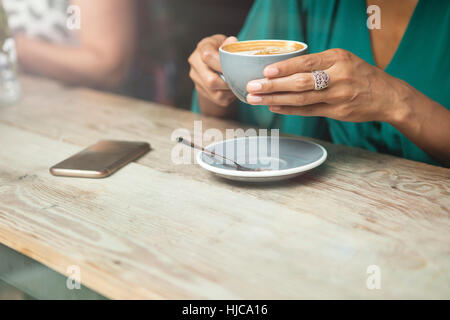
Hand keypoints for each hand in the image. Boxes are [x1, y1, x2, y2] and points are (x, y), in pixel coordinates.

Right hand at [188, 35, 237, 106]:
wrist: (215, 62)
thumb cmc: (223, 50)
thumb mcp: (227, 42)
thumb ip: (230, 45)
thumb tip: (232, 42)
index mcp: (202, 47)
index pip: (208, 57)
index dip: (223, 65)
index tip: (236, 68)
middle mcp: (195, 63)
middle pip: (210, 81)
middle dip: (228, 82)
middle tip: (240, 80)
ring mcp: (196, 79)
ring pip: (215, 93)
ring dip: (230, 90)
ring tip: (238, 83)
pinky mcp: (201, 91)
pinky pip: (218, 99)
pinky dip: (229, 95)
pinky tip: (233, 88)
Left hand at [246, 48, 409, 123]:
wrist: (387, 96)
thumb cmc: (360, 75)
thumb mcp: (343, 60)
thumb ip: (318, 64)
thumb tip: (284, 68)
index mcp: (338, 58)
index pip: (306, 63)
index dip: (284, 68)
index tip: (265, 70)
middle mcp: (339, 76)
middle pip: (301, 82)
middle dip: (273, 85)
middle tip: (253, 86)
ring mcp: (339, 96)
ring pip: (302, 99)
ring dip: (276, 99)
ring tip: (256, 99)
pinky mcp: (337, 112)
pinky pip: (308, 111)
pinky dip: (289, 109)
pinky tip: (274, 107)